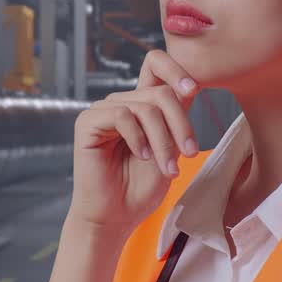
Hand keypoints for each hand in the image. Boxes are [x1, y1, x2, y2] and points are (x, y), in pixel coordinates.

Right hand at [69, 50, 200, 239]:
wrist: (116, 217)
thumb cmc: (141, 188)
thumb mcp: (170, 148)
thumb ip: (176, 117)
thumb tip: (190, 86)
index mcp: (141, 104)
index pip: (155, 64)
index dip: (176, 69)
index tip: (193, 90)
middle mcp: (122, 102)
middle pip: (160, 92)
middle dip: (181, 124)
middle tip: (189, 154)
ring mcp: (103, 110)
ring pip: (146, 107)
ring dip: (163, 140)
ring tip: (168, 168)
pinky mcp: (88, 122)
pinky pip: (122, 115)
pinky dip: (138, 138)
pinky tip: (142, 156)